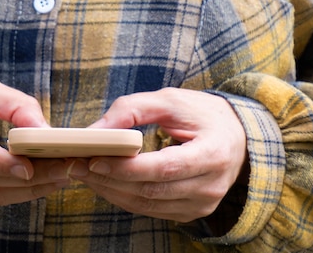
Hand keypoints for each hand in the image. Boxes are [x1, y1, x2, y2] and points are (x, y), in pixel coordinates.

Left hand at [69, 88, 247, 222]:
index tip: (93, 158)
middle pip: (151, 190)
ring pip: (146, 205)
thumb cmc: (202, 114)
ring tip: (83, 172)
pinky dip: (123, 197)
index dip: (126, 167)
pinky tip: (104, 182)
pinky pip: (150, 210)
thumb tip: (94, 130)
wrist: (237, 136)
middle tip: (75, 165)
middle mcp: (211, 185)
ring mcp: (203, 203)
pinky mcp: (191, 212)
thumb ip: (133, 109)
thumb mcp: (171, 100)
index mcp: (213, 153)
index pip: (164, 168)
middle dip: (108, 178)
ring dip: (110, 190)